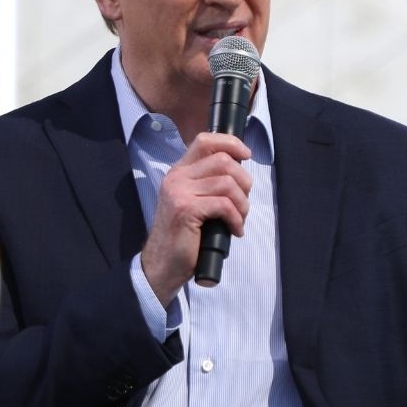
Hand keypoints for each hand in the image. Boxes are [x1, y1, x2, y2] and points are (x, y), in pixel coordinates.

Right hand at [140, 133, 251, 305]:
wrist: (161, 265)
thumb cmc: (183, 237)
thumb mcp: (192, 202)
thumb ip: (207, 184)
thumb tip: (239, 172)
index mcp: (179, 172)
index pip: (204, 141)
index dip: (230, 143)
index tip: (245, 154)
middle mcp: (177, 178)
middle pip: (223, 160)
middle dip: (243, 181)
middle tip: (243, 203)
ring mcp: (179, 192)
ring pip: (227, 183)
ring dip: (242, 203)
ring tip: (239, 219)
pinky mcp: (186, 210)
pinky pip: (224, 205)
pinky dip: (236, 218)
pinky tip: (235, 230)